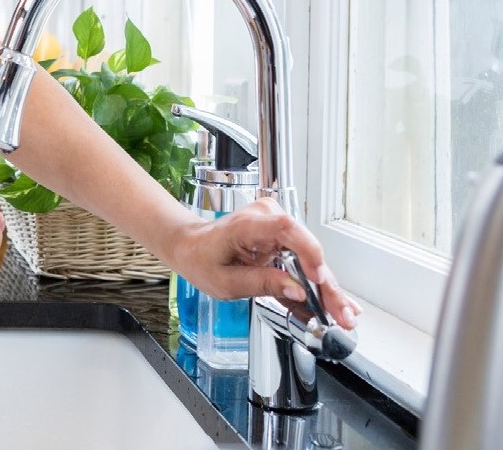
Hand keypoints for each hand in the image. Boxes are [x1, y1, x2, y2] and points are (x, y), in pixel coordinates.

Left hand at [172, 197, 361, 329]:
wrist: (192, 246)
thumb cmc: (202, 258)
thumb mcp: (225, 281)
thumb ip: (262, 284)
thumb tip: (297, 291)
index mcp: (247, 225)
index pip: (286, 229)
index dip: (308, 252)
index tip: (317, 279)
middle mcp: (267, 219)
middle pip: (306, 249)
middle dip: (326, 285)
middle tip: (342, 313)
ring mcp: (277, 226)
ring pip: (310, 259)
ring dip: (326, 289)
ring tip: (343, 316)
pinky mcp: (283, 239)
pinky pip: (303, 262)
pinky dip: (316, 286)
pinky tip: (335, 304)